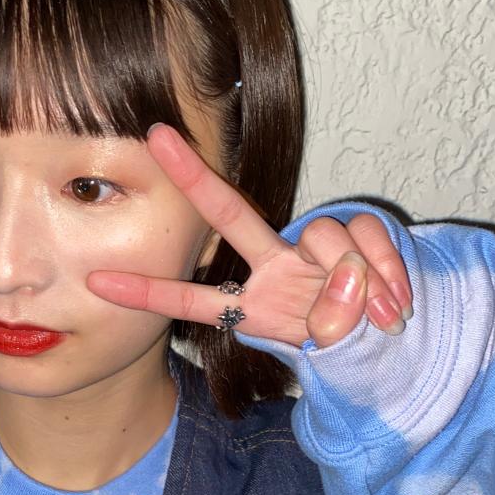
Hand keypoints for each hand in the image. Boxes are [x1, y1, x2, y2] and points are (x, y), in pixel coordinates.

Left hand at [86, 124, 411, 348]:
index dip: (147, 290)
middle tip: (157, 137)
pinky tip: (398, 303)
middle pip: (230, 213)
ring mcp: (312, 250)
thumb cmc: (349, 352)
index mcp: (252, 305)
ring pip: (320, 234)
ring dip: (354, 279)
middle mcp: (273, 267)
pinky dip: (385, 268)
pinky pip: (365, 234)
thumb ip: (333, 328)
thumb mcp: (330, 356)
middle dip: (193, 176)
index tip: (95, 282)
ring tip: (382, 318)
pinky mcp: (355, 235)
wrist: (399, 348)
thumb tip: (345, 282)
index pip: (190, 298)